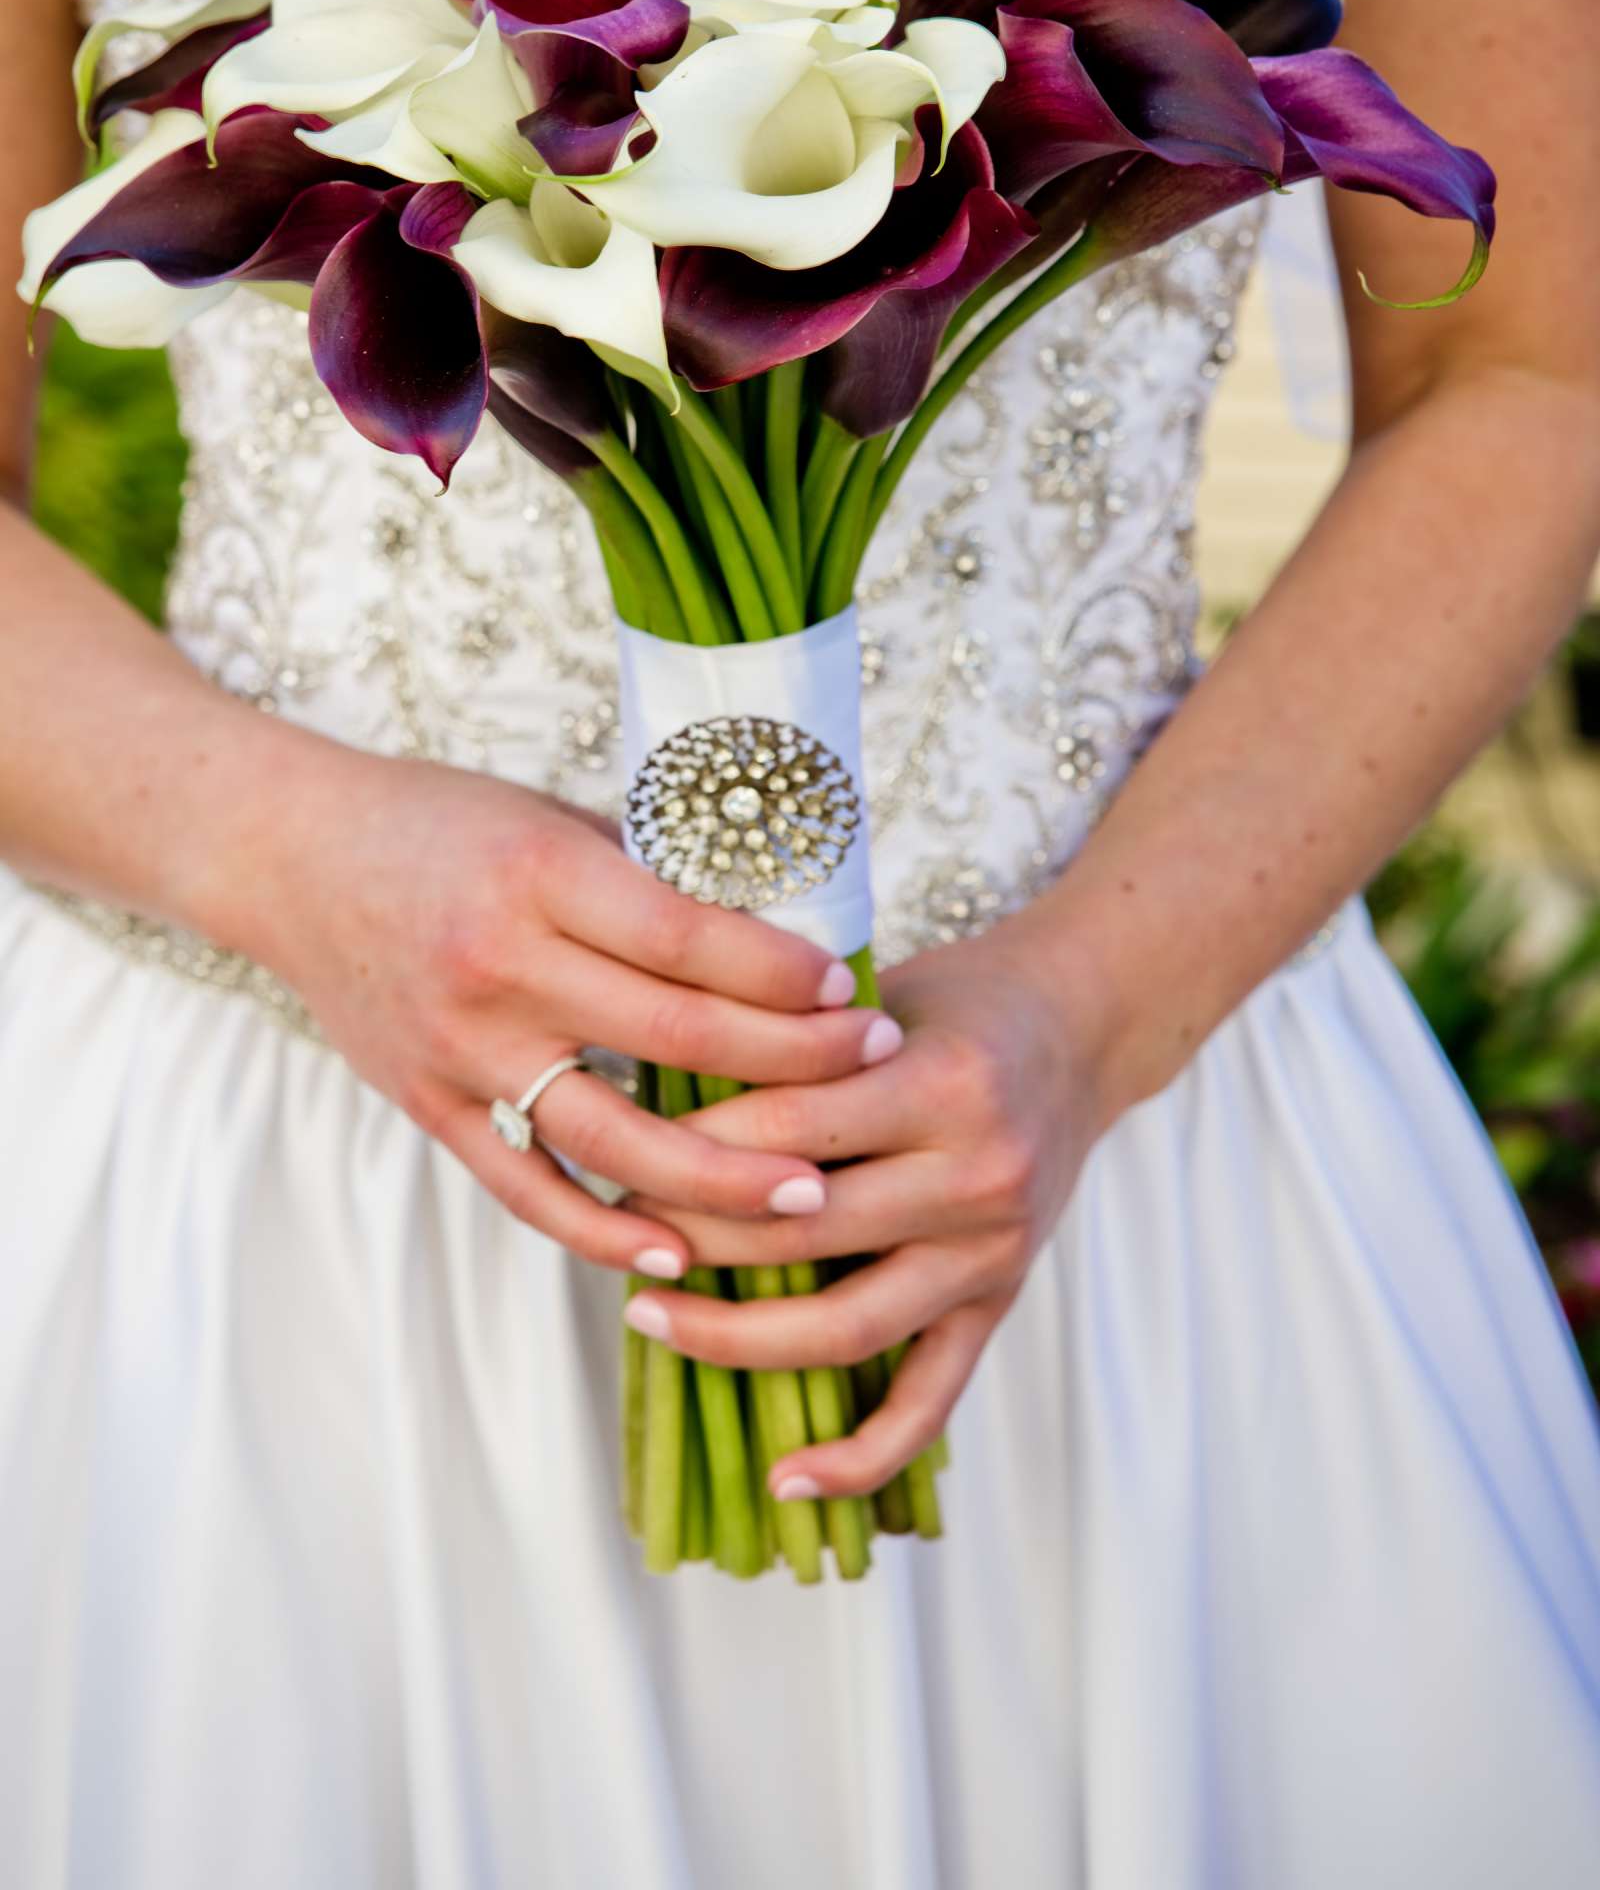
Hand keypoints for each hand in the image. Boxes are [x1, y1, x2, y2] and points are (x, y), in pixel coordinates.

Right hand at [232, 739, 903, 1280]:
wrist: (290, 857)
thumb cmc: (440, 822)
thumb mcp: (550, 814)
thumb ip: (649, 873)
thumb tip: (780, 917)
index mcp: (539, 873)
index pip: (689, 937)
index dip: (782, 973)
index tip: (854, 993)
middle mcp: (499, 966)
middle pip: (673, 1034)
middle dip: (791, 1063)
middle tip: (877, 1074)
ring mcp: (460, 1048)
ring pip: (611, 1133)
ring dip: (720, 1175)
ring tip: (810, 1195)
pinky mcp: (430, 1105)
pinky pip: (528, 1187)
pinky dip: (604, 1228)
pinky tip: (677, 1252)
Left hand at [616, 911, 1119, 1497]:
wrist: (1082, 1029)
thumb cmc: (957, 1003)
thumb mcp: (878, 998)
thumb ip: (792, 1048)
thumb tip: (655, 1104)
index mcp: (944, 1084)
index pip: (788, 1130)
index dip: (691, 1147)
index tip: (620, 1148)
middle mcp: (978, 1176)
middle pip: (802, 1233)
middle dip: (690, 1234)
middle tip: (614, 1225)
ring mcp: (992, 1253)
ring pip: (847, 1327)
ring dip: (735, 1339)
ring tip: (651, 1317)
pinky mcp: (1000, 1305)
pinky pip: (928, 1404)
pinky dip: (860, 1458)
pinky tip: (785, 1478)